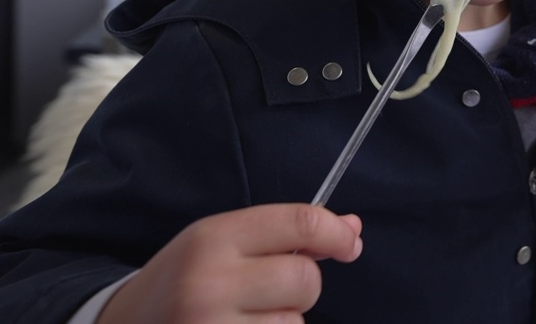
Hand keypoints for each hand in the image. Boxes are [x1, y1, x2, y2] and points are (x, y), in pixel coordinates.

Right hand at [97, 204, 362, 323]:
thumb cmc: (182, 281)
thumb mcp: (220, 242)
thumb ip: (284, 232)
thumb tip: (353, 229)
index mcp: (212, 238)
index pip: (299, 222)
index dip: (336, 233)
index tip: (349, 244)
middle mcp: (209, 284)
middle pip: (305, 279)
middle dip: (301, 287)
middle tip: (270, 292)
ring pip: (294, 323)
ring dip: (282, 323)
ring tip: (240, 319)